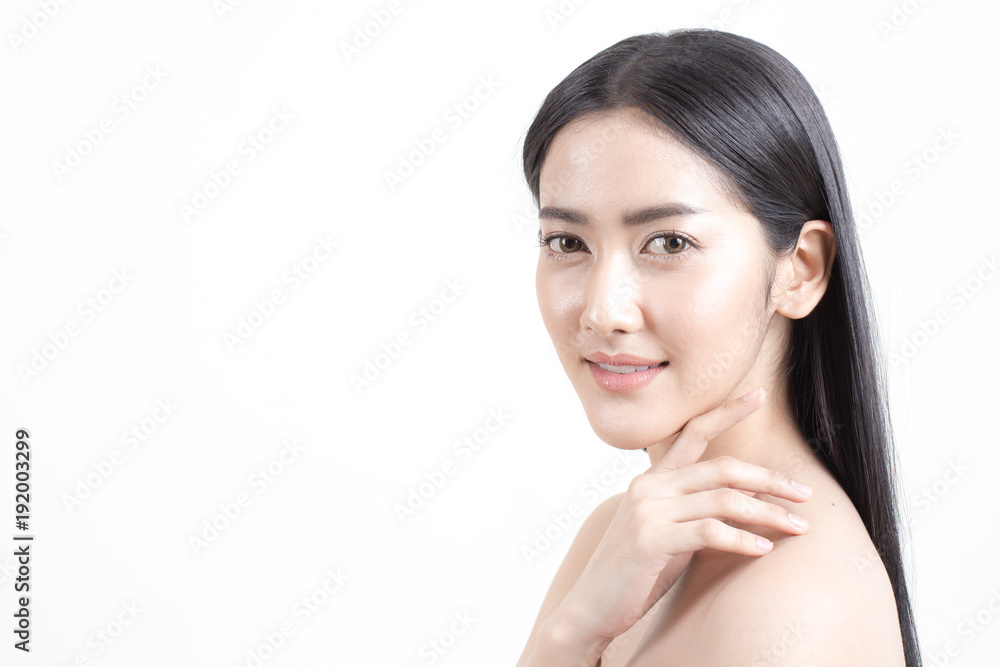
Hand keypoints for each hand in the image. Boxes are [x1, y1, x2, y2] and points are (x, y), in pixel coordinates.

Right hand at [550, 387, 812, 647]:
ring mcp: (648, 511)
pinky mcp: (651, 539)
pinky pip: (709, 532)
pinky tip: (763, 549)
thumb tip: (747, 494)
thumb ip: (698, 507)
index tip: (759, 394)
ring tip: (798, 527)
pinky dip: (742, 540)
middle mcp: (650, 486)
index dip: (727, 411)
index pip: (693, 433)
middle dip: (770, 479)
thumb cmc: (634, 571)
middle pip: (723, 468)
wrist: (591, 606)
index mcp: (653, 479)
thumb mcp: (668, 530)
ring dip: (768, 513)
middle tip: (805, 493)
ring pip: (724, 500)